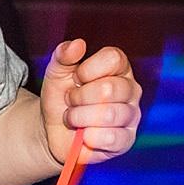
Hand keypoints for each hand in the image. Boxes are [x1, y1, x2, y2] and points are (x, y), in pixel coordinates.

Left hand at [39, 38, 143, 163]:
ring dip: (79, 118)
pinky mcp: (126, 140)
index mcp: (119, 68)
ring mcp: (131, 115)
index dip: (87, 70)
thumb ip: (64, 55)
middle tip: (71, 102)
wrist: (52, 130)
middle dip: (79, 97)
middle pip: (109, 89)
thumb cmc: (61, 97)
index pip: (113, 59)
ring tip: (74, 118)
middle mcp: (130, 90)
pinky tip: (83, 135)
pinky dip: (89, 137)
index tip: (76, 78)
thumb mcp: (56, 72)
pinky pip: (111, 138)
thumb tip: (77, 44)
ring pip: (108, 115)